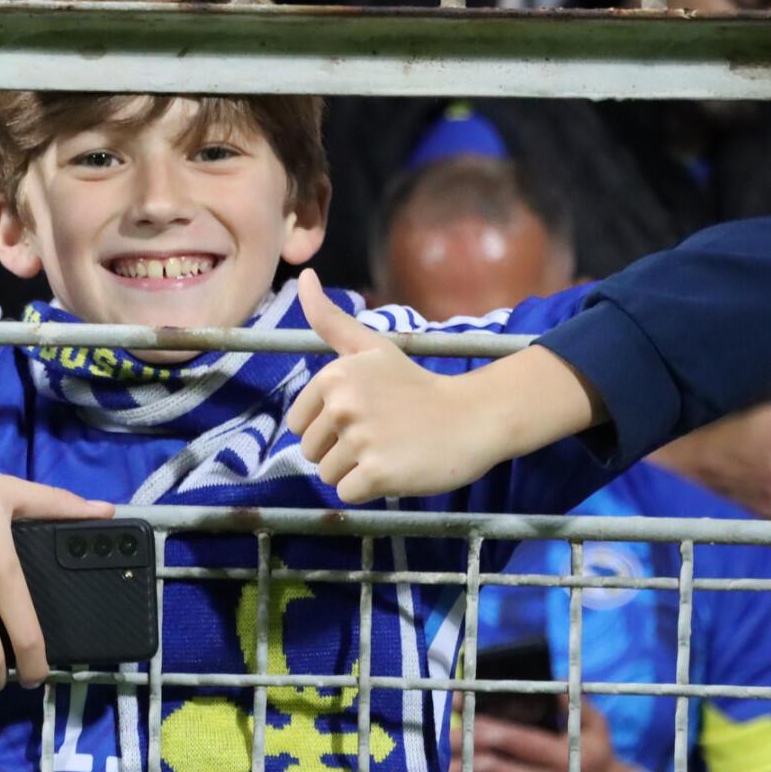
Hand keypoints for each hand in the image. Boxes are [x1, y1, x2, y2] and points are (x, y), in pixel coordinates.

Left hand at [288, 270, 601, 502]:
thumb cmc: (416, 385)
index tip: (363, 415)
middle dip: (340, 450)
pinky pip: (346, 495)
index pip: (299, 424)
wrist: (471, 417)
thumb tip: (302, 276)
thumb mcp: (371, 347)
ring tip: (389, 449)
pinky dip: (368, 489)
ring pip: (327, 475)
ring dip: (355, 470)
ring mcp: (359, 440)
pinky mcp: (376, 474)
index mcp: (333, 377)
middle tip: (380, 434)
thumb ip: (330, 318)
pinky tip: (396, 467)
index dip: (328, 427)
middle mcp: (341, 406)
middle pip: (311, 452)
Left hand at [446, 693, 644, 771]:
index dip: (483, 726)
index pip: (514, 740)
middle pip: (494, 769)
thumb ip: (575, 704)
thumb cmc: (595, 758)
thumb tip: (552, 683)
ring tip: (438, 764)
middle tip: (438, 740)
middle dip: (463, 754)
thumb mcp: (596, 728)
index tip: (459, 712)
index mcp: (566, 758)